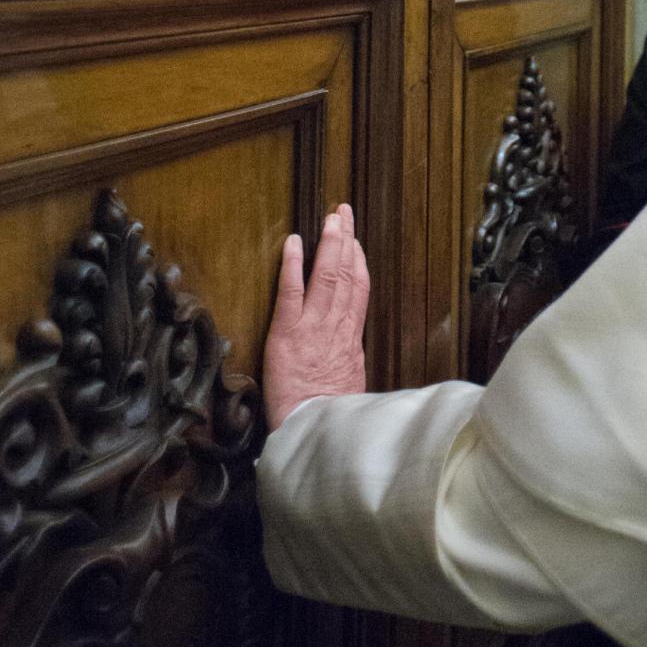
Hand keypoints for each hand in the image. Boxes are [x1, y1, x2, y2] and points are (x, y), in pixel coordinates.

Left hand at [263, 205, 370, 430]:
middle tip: (343, 212)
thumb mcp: (351, 387)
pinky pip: (291, 292)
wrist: (316, 433)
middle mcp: (336, 327)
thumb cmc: (331, 417)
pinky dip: (293, 265)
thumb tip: (349, 353)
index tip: (356, 243)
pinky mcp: (287, 333)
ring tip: (330, 218)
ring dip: (329, 244)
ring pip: (327, 276)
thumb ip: (348, 362)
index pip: (359, 291)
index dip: (358, 263)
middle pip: (346, 274)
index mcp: (351, 340)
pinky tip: (294, 242)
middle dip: (345, 240)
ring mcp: (313, 327)